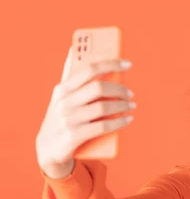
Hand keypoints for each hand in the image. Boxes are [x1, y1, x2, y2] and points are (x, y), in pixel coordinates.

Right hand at [35, 47, 135, 172]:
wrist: (48, 150)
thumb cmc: (60, 118)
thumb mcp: (60, 96)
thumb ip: (68, 74)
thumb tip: (73, 49)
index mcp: (62, 88)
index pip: (89, 69)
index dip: (110, 64)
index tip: (127, 64)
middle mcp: (64, 102)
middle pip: (98, 88)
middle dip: (119, 89)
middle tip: (130, 93)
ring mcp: (69, 119)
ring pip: (103, 108)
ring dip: (122, 106)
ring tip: (131, 106)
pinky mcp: (74, 136)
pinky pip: (103, 127)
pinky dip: (119, 123)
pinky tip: (128, 120)